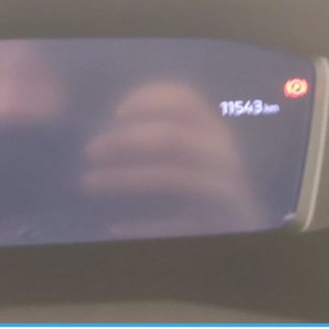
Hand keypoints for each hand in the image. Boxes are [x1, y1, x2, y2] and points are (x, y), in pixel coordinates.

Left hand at [81, 82, 258, 237]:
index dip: (148, 101)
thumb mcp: (189, 150)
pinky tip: (114, 228)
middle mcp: (221, 154)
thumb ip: (157, 133)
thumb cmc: (199, 181)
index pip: (185, 100)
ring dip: (124, 178)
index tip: (115, 114)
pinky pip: (174, 224)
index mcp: (212, 129)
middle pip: (172, 138)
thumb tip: (104, 129)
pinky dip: (142, 226)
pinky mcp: (216, 225)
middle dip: (125, 141)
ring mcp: (222, 190)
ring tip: (89, 183)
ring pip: (170, 178)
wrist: (240, 227)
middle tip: (90, 150)